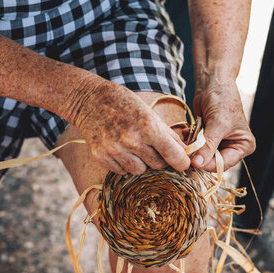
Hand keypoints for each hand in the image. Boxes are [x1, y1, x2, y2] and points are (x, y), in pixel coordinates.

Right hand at [65, 79, 190, 174]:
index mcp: (148, 126)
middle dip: (160, 159)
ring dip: (142, 163)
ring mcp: (115, 150)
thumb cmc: (123, 103)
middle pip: (158, 165)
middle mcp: (131, 141)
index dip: (182, 162)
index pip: (174, 155)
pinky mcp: (101, 157)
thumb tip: (185, 152)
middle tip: (154, 148)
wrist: (89, 100)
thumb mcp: (149, 112)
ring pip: (140, 171)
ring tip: (134, 147)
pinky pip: (122, 171)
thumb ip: (167, 134)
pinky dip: (125, 164)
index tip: (183, 164)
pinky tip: (120, 149)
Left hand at [190, 79, 255, 170]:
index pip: (223, 164)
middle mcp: (233, 147)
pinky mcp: (207, 138)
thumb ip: (208, 145)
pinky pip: (196, 147)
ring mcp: (219, 143)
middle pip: (212, 161)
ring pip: (201, 155)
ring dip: (192, 148)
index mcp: (243, 146)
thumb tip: (197, 164)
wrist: (213, 82)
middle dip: (198, 156)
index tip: (192, 162)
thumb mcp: (217, 124)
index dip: (207, 164)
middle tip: (185, 151)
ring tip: (187, 136)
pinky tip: (186, 131)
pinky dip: (189, 141)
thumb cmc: (222, 99)